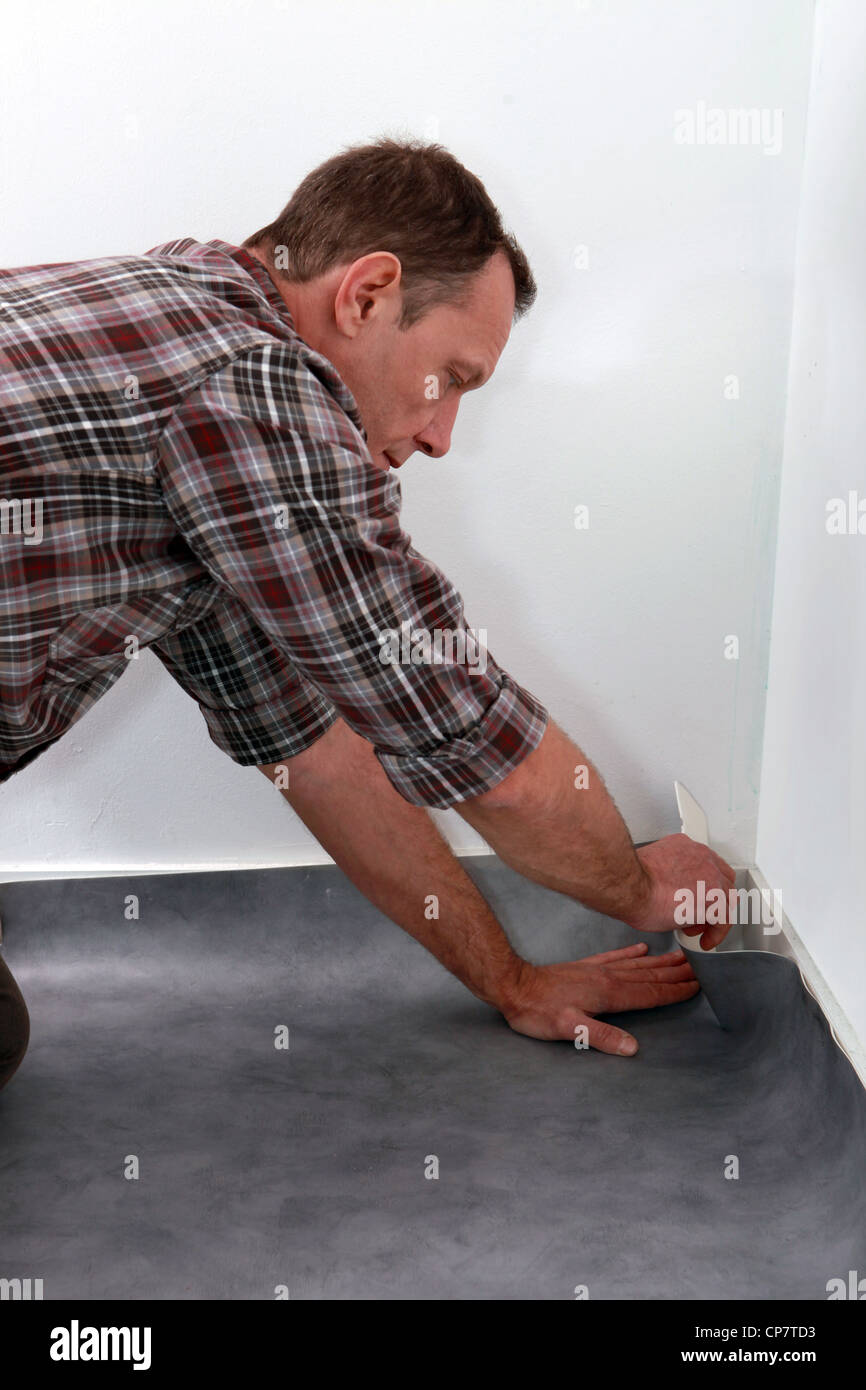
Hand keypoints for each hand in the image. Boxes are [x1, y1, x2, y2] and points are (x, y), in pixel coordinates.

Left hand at [500, 943, 698, 1054]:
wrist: (512, 986)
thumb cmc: (537, 1011)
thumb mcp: (567, 1029)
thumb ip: (600, 1037)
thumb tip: (632, 1048)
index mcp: (609, 993)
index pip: (651, 993)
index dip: (675, 991)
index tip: (699, 985)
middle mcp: (607, 977)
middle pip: (650, 975)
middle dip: (677, 972)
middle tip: (702, 966)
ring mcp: (597, 970)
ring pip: (637, 965)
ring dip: (661, 962)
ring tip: (682, 956)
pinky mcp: (585, 967)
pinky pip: (615, 957)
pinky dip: (631, 953)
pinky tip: (641, 949)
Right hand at [627, 834, 736, 949]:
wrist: (631, 888)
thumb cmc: (630, 881)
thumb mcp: (649, 868)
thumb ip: (664, 874)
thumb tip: (664, 889)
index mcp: (684, 846)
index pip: (705, 864)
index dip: (702, 883)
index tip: (694, 894)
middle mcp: (701, 857)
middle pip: (721, 879)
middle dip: (712, 899)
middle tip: (699, 913)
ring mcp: (711, 877)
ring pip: (725, 899)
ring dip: (713, 916)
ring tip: (699, 929)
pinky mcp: (714, 900)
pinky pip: (723, 920)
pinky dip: (716, 934)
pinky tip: (706, 941)